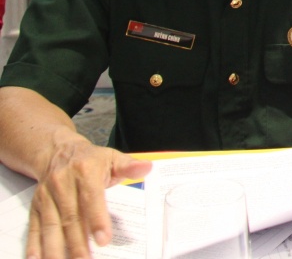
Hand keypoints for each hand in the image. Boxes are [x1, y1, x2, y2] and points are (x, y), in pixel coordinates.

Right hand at [27, 139, 150, 258]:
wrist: (57, 152)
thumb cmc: (91, 160)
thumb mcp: (112, 158)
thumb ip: (129, 166)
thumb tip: (147, 168)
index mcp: (86, 171)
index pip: (92, 198)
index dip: (97, 220)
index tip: (104, 240)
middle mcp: (62, 183)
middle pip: (70, 218)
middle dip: (77, 243)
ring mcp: (46, 196)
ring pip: (51, 226)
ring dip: (55, 248)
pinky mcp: (35, 206)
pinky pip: (34, 227)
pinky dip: (34, 244)